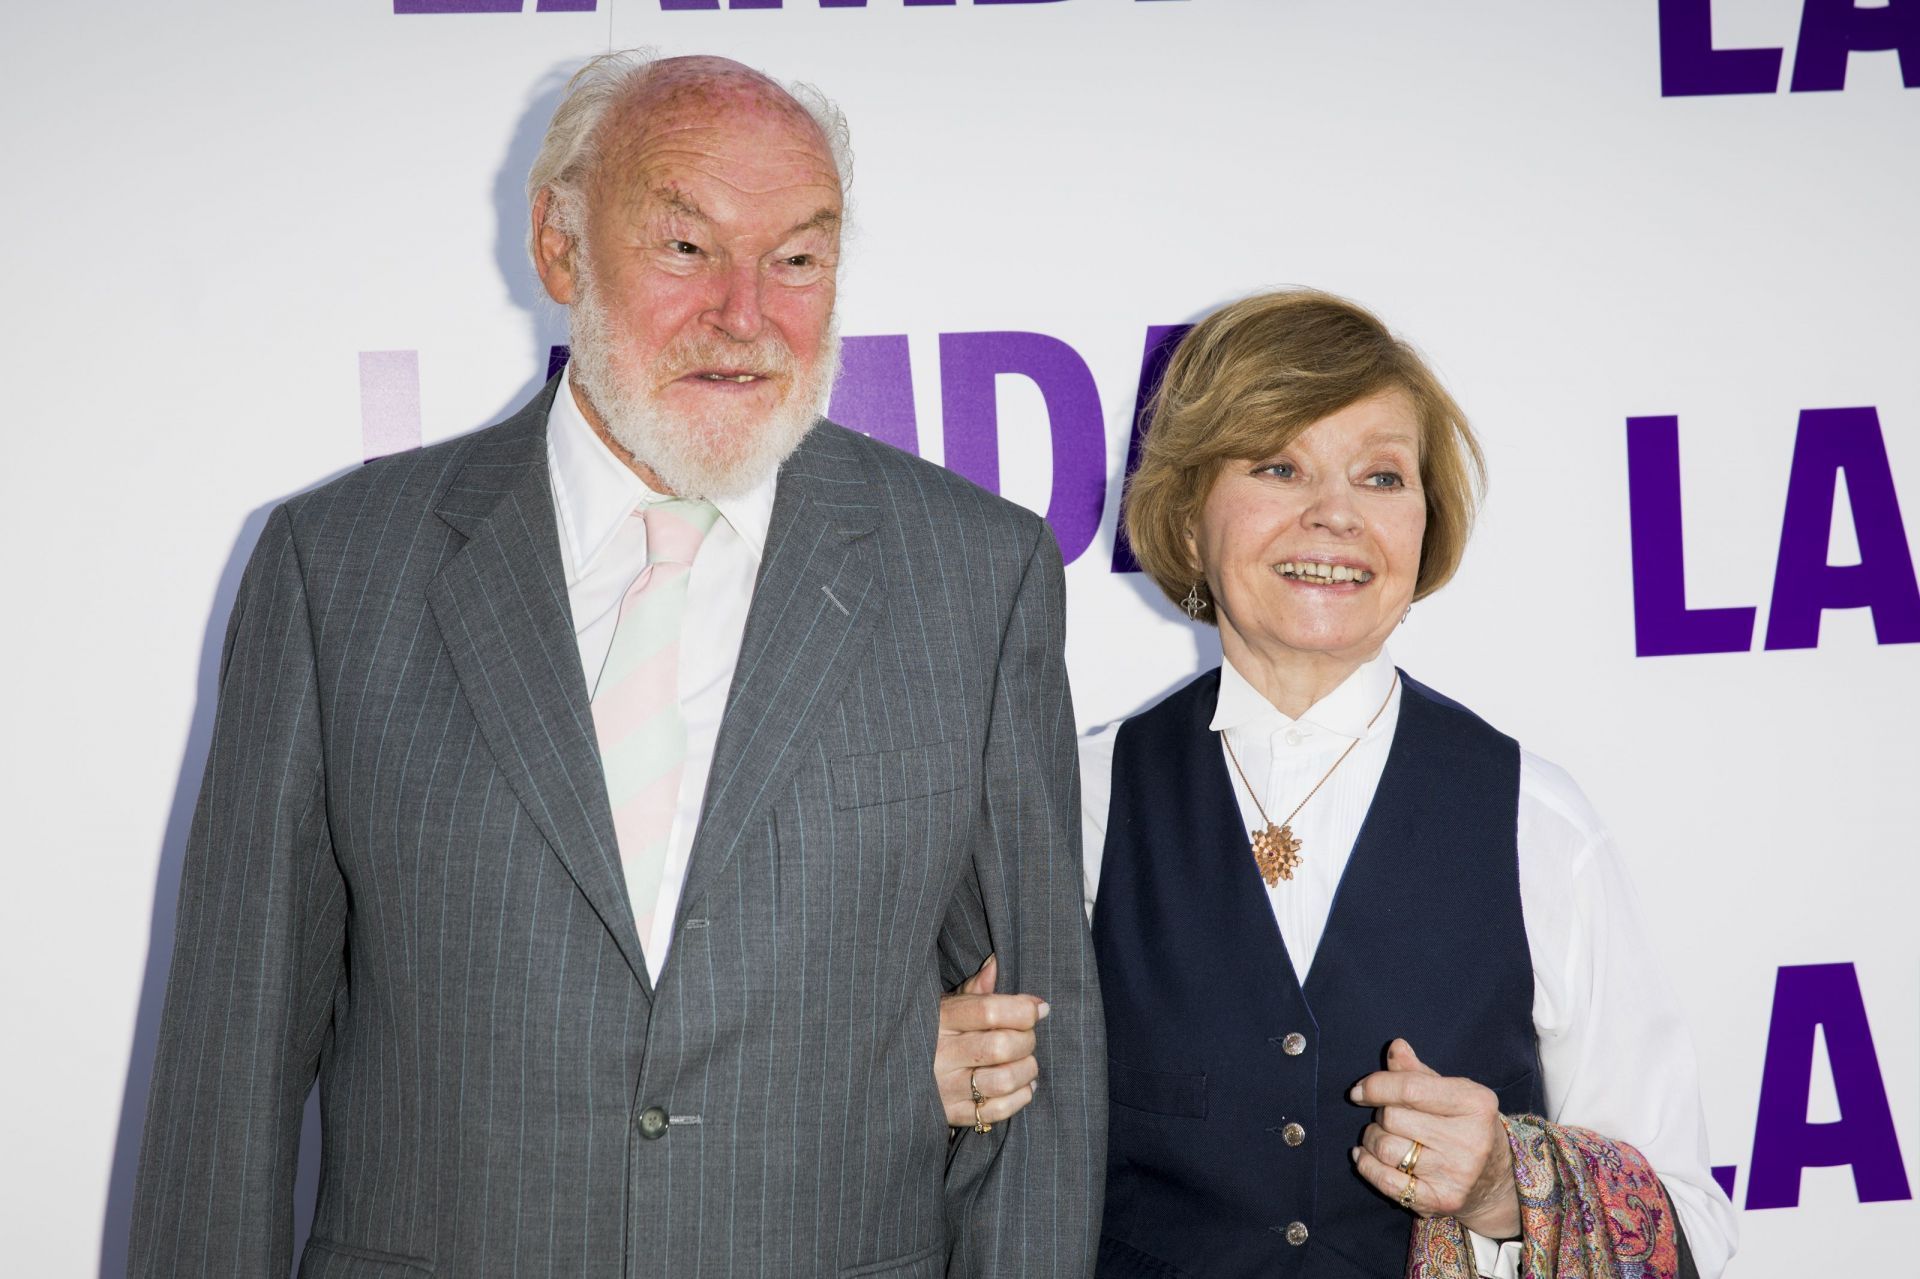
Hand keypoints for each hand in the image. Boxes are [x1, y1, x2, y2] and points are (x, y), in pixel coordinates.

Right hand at [936, 954, 1047, 1129]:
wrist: (897, 1077)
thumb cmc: (932, 1033)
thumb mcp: (945, 1006)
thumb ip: (976, 988)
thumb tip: (997, 962)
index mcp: (939, 1019)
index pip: (989, 1011)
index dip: (1023, 1009)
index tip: (1040, 1009)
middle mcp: (940, 1055)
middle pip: (1000, 1046)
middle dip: (1027, 1040)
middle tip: (1028, 1037)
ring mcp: (946, 1088)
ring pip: (1004, 1080)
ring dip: (1027, 1069)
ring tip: (1026, 1061)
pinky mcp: (953, 1114)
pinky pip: (999, 1110)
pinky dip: (1021, 1096)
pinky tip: (1022, 1084)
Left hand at [1348, 1039, 1520, 1238]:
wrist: (1494, 1179)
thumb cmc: (1465, 1125)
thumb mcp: (1451, 1092)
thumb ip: (1418, 1072)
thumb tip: (1395, 1047)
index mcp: (1475, 1103)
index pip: (1410, 1088)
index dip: (1376, 1086)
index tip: (1358, 1091)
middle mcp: (1470, 1140)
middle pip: (1393, 1118)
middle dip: (1379, 1114)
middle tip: (1388, 1118)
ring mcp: (1456, 1174)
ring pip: (1385, 1148)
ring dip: (1371, 1140)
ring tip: (1381, 1137)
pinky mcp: (1441, 1200)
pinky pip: (1386, 1181)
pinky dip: (1366, 1165)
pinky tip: (1365, 1156)